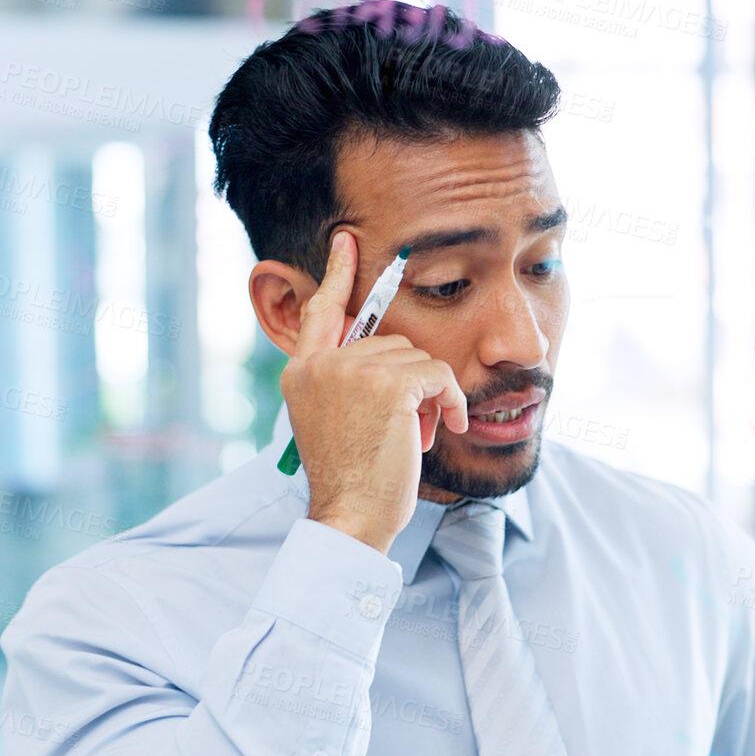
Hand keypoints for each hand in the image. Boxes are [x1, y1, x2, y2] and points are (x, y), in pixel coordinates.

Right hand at [281, 230, 468, 552]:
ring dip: (431, 397)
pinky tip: (448, 427)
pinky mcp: (389, 384)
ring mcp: (353, 371)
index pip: (319, 311)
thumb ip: (345, 382)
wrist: (352, 516)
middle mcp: (321, 365)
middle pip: (389, 342)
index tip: (346, 239)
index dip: (336, 273)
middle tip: (409, 427)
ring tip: (417, 436)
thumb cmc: (351, 480)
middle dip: (411, 382)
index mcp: (302, 373)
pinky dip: (453, 401)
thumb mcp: (333, 421)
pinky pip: (439, 374)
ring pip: (418, 359)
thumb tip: (388, 352)